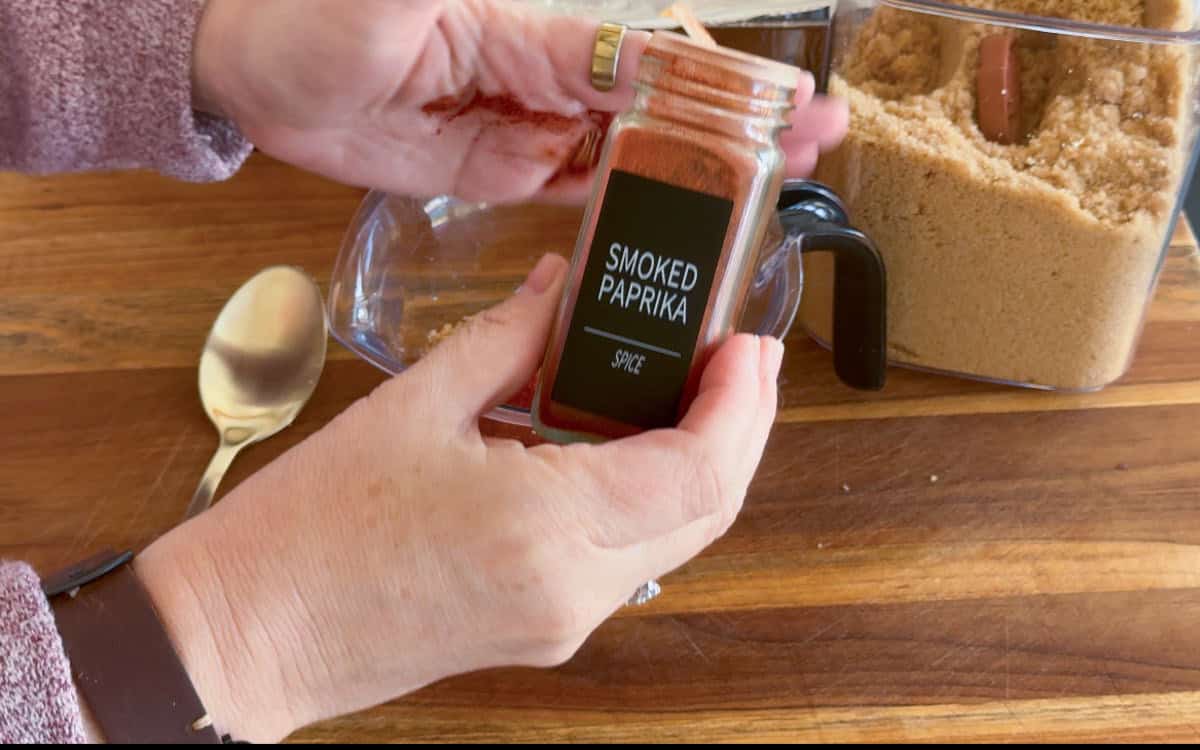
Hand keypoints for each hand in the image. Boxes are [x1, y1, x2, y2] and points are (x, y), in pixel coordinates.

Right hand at [134, 253, 782, 741]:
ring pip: (677, 539)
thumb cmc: (310, 529)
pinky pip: (630, 559)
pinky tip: (633, 443)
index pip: (697, 472)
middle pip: (708, 511)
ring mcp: (564, 621)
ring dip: (701, 465)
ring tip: (694, 389)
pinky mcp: (548, 630)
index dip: (742, 405)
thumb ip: (507, 339)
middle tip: (739, 360)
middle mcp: (572, 588)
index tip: (748, 346)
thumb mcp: (413, 408)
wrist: (252, 632)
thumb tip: (559, 289)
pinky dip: (651, 498)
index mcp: (543, 527)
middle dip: (741, 430)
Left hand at [192, 0, 847, 201]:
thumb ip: (452, 3)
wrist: (256, 72)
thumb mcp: (393, 2)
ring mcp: (523, 130)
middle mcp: (542, 83)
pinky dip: (621, 207)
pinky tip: (663, 227)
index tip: (791, 99)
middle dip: (736, 130)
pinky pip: (573, 191)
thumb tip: (555, 19)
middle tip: (810, 149)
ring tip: (763, 192)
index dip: (724, 85)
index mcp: (536, 35)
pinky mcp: (496, 170)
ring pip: (629, 155)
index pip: (651, 63)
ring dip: (694, 173)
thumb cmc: (310, 19)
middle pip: (661, 109)